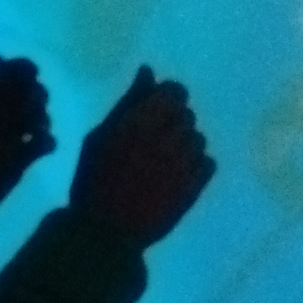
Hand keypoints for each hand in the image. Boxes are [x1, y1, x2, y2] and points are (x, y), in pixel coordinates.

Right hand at [71, 66, 216, 248]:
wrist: (107, 231)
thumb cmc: (94, 180)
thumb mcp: (101, 136)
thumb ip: (129, 102)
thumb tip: (148, 72)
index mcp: (145, 119)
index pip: (175, 92)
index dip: (166, 99)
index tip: (154, 111)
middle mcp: (171, 134)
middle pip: (187, 114)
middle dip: (173, 123)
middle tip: (152, 143)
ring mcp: (187, 161)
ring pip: (198, 139)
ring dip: (183, 145)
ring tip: (161, 164)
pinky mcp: (197, 185)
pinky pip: (208, 163)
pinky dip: (196, 166)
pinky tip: (175, 177)